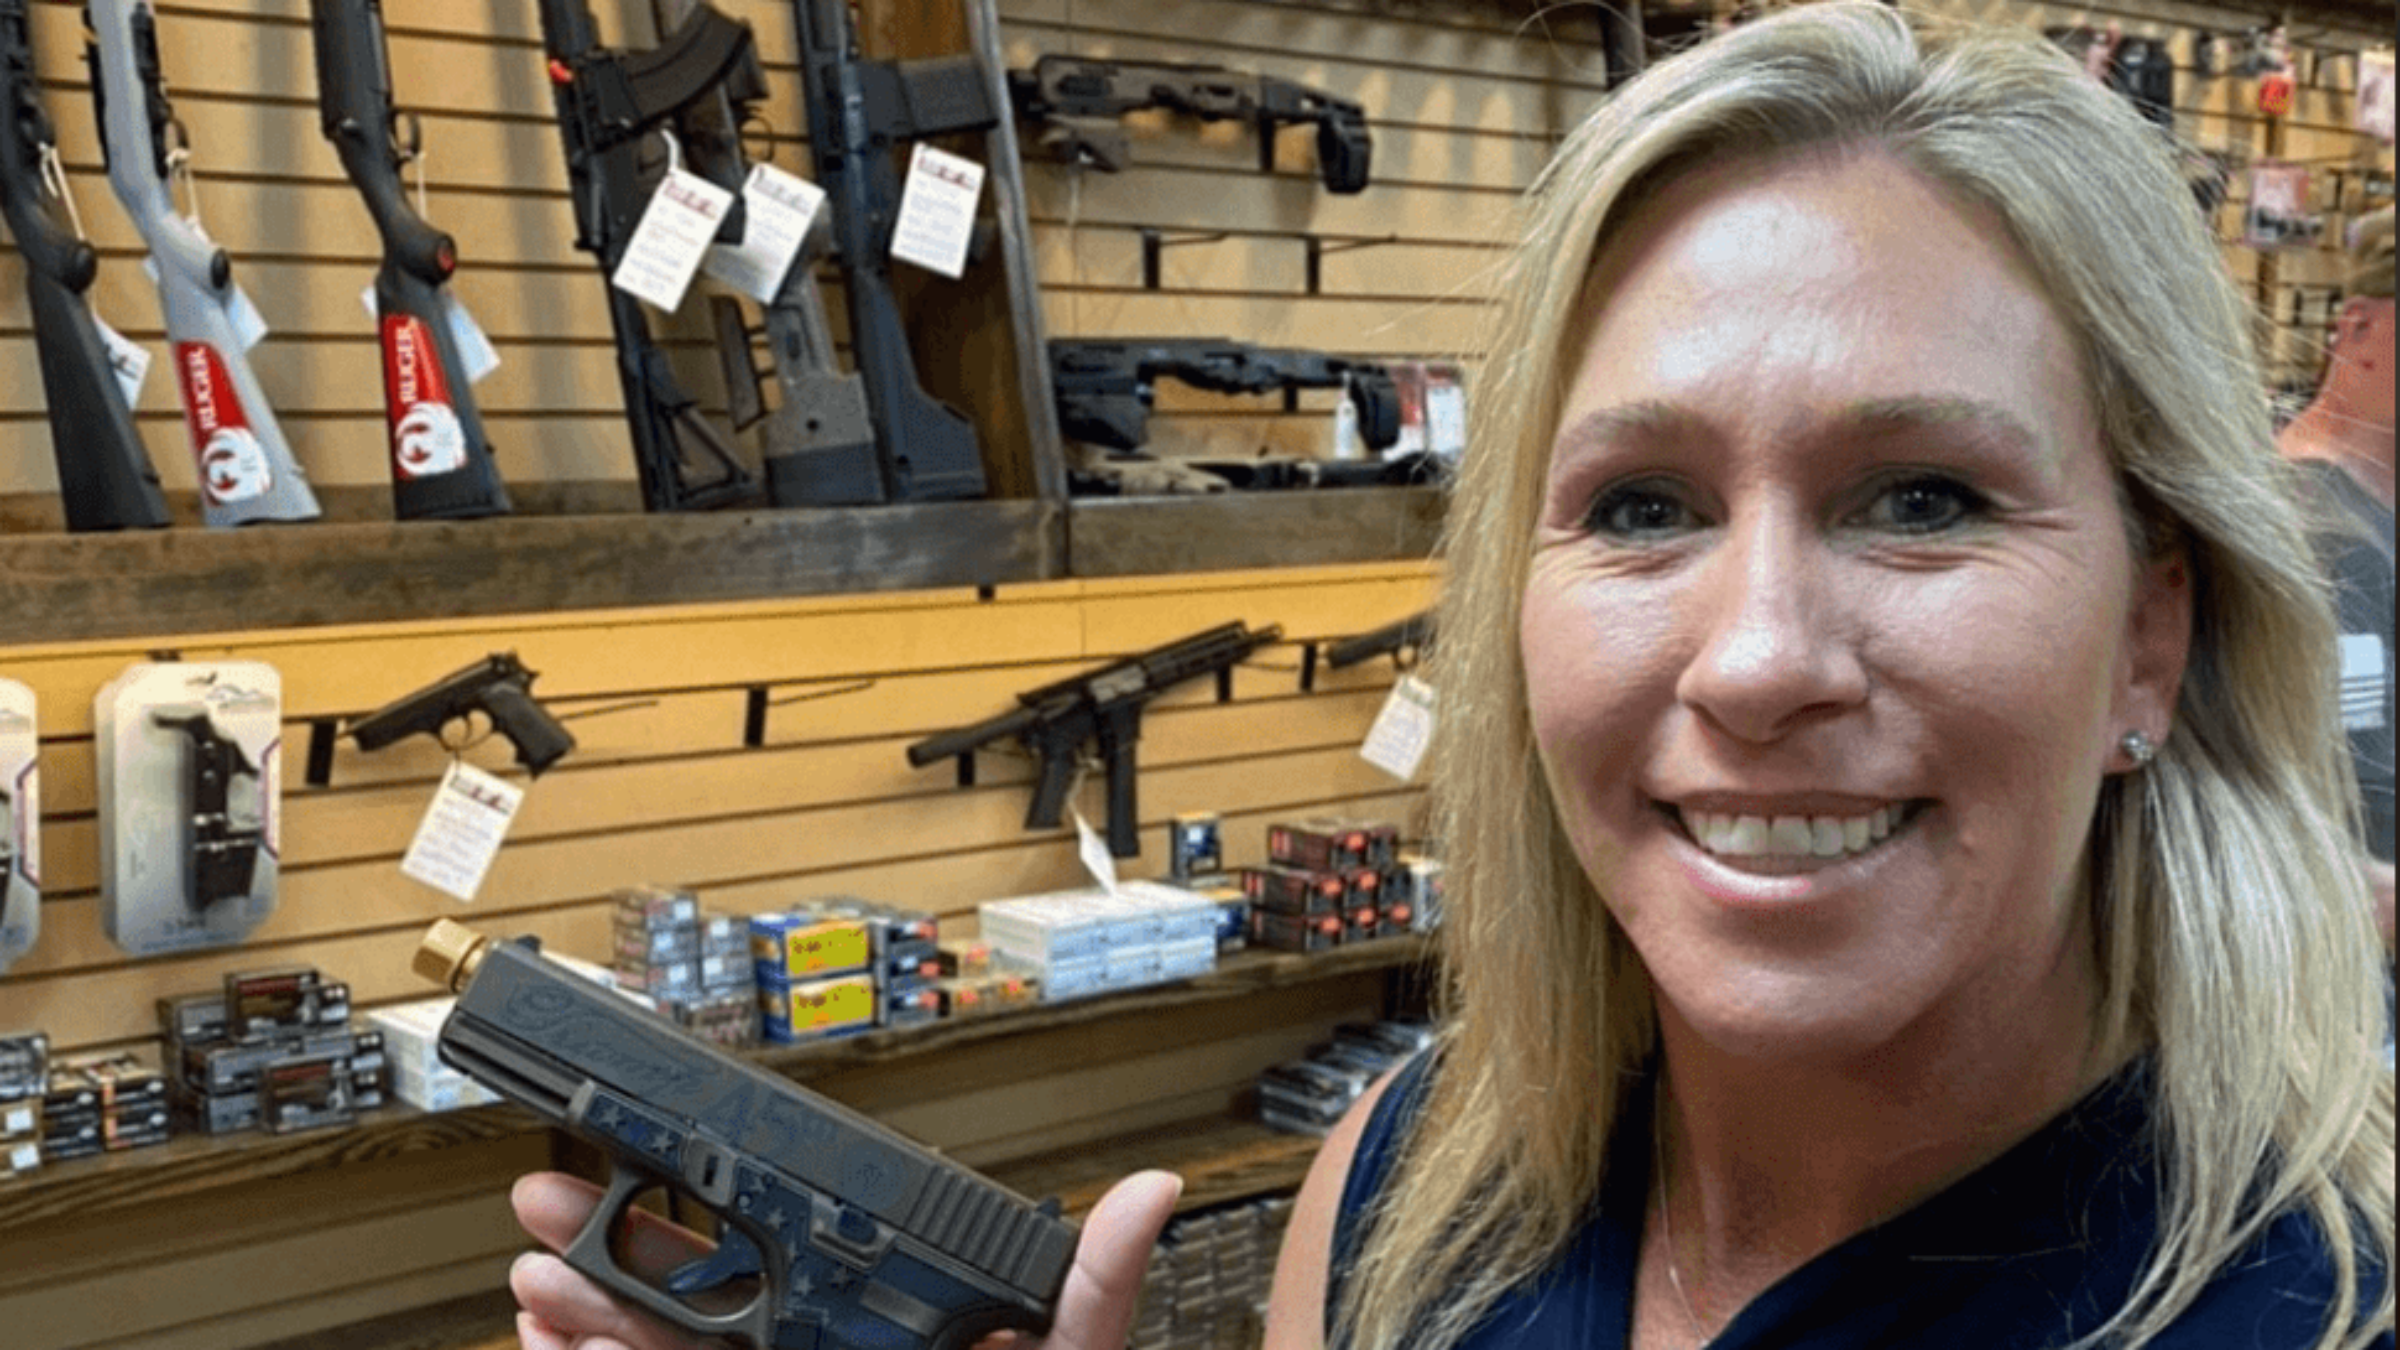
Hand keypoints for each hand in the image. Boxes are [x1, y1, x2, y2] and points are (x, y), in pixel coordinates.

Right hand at [509, 1168, 1184, 1349]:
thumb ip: (1092, 1291)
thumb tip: (1151, 1192)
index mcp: (884, 1336)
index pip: (786, 1262)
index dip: (715, 1221)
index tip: (649, 1173)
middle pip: (697, 1309)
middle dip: (614, 1264)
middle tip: (547, 1218)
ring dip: (593, 1330)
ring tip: (534, 1291)